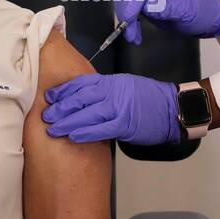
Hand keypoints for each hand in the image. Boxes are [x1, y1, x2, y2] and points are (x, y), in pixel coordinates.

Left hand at [43, 73, 179, 144]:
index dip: (64, 91)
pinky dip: (85, 133)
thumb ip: (106, 90)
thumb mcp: (126, 86)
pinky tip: (73, 137)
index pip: (82, 83)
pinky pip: (101, 129)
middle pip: (80, 98)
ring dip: (67, 122)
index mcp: (112, 82)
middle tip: (46, 115)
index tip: (50, 97)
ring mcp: (119, 108)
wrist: (173, 108)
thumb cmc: (150, 99)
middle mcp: (113, 92)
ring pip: (87, 114)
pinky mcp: (125, 124)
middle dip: (61, 107)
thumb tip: (85, 99)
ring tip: (53, 129)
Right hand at [114, 0, 219, 44]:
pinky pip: (131, 10)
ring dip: (126, 19)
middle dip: (126, 13)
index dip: (133, 2)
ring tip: (133, 37)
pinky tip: (134, 34)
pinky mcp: (145, 2)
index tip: (129, 20)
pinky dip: (129, 22)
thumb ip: (167, 8)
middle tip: (130, 34)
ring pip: (126, 1)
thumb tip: (147, 8)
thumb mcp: (188, 10)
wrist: (207, 17)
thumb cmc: (202, 10)